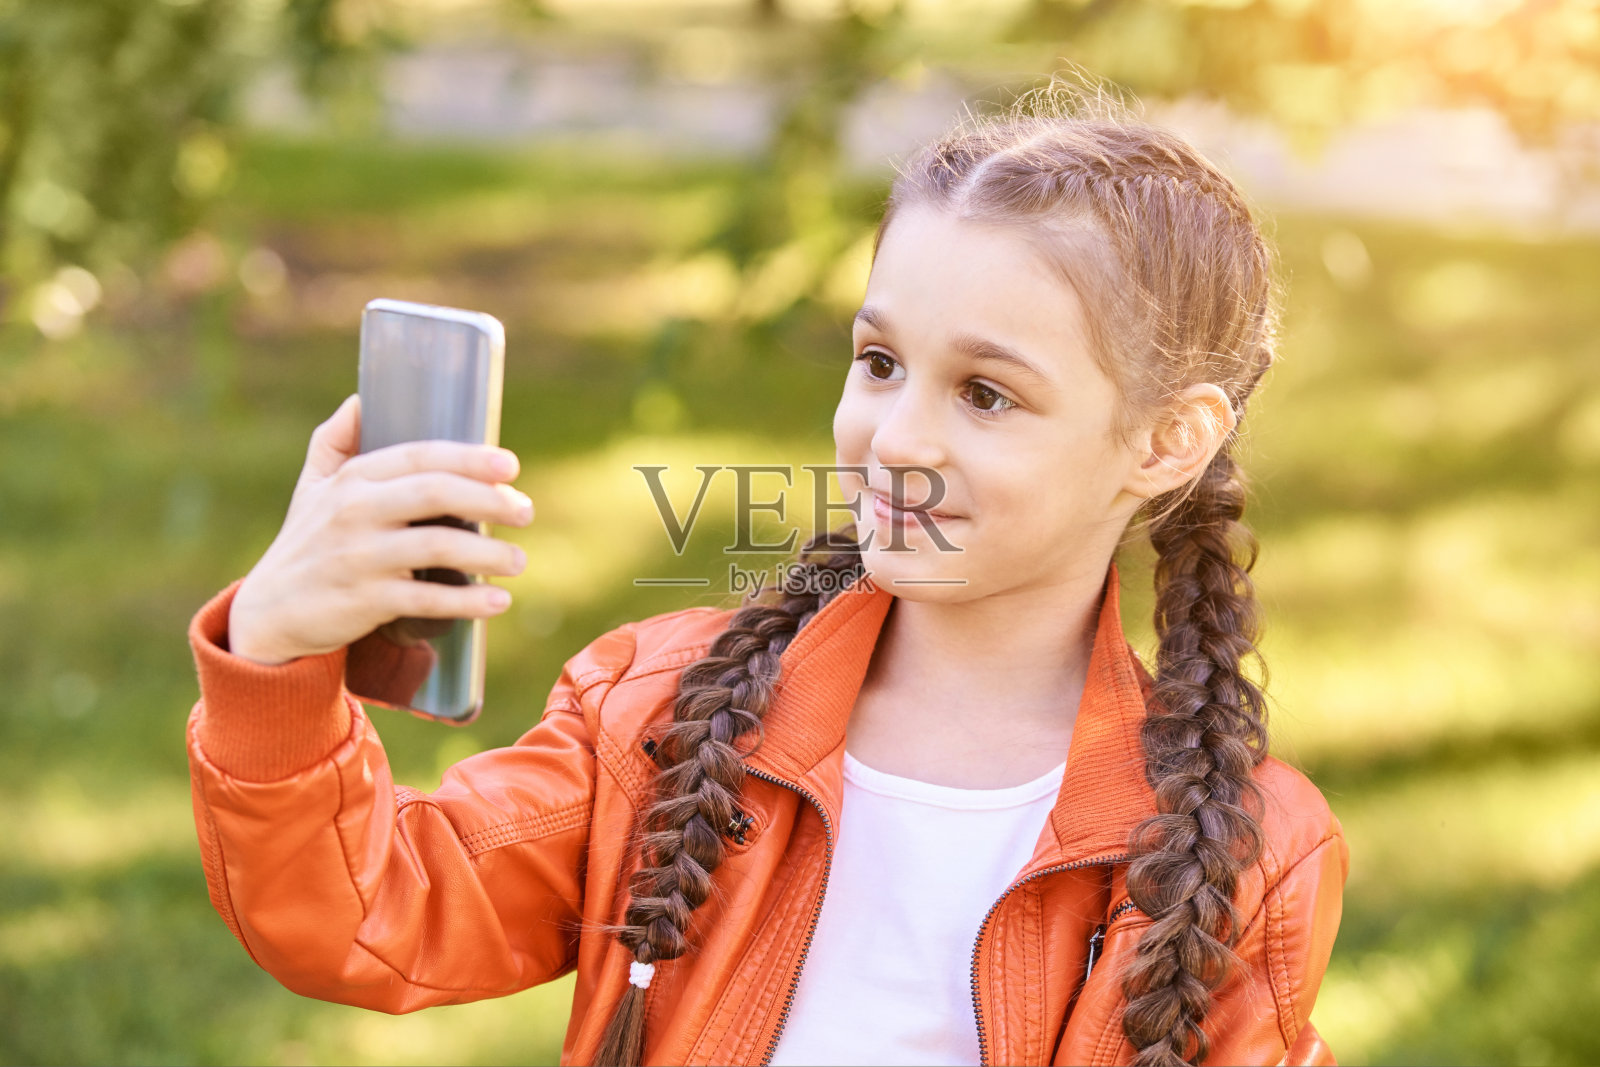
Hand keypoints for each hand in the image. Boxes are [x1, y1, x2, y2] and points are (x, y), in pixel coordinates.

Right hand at [228, 394, 533, 665]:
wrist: (269, 615)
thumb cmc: (304, 543)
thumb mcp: (311, 486)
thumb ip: (336, 440)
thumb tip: (362, 397)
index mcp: (352, 478)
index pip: (419, 456)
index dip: (469, 457)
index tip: (511, 466)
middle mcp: (354, 512)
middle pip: (434, 493)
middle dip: (489, 499)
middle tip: (526, 512)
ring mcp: (359, 557)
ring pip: (438, 546)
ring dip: (488, 553)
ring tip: (519, 560)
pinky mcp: (364, 601)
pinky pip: (426, 599)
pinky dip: (467, 601)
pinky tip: (497, 602)